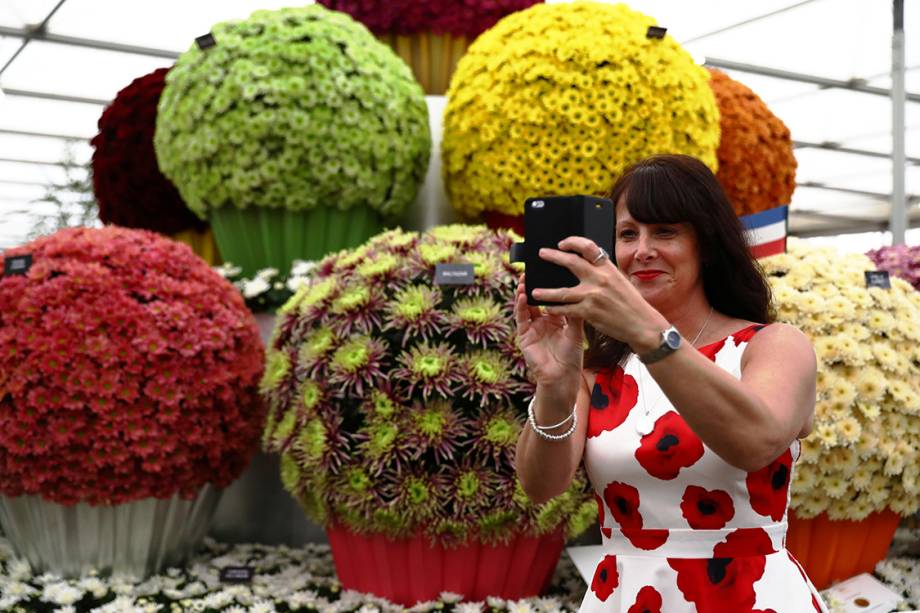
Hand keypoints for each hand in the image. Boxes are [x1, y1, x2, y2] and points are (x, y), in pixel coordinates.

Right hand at [514, 274, 583, 393]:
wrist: (563, 377)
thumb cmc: (571, 356)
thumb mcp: (576, 331)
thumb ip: (574, 312)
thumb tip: (577, 291)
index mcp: (557, 319)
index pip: (551, 297)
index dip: (549, 285)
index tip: (549, 270)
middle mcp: (543, 321)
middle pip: (536, 298)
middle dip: (534, 284)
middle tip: (533, 269)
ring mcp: (532, 327)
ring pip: (526, 305)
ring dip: (524, 292)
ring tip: (524, 278)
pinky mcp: (524, 335)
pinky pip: (521, 318)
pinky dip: (520, 306)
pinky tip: (522, 295)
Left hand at [530, 236, 666, 348]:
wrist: (642, 324)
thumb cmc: (632, 304)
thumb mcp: (620, 281)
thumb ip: (603, 273)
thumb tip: (586, 264)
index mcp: (608, 268)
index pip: (588, 247)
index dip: (573, 242)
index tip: (562, 243)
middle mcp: (600, 279)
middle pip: (571, 263)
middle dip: (553, 256)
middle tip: (542, 254)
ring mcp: (593, 296)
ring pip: (562, 291)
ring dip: (546, 291)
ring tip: (534, 291)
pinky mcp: (589, 312)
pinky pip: (566, 309)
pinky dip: (555, 309)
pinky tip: (547, 308)